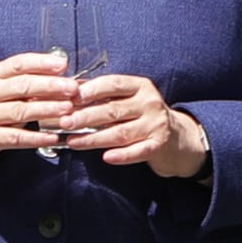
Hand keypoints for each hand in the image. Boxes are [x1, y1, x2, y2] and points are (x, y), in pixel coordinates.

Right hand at [0, 52, 79, 191]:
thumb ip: (23, 83)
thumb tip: (60, 77)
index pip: (18, 64)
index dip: (41, 63)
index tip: (63, 65)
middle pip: (22, 86)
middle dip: (50, 86)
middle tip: (72, 88)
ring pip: (21, 111)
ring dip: (47, 109)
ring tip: (67, 109)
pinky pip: (17, 138)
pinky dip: (37, 137)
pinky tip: (53, 137)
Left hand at [60, 72, 209, 176]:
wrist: (177, 137)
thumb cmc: (143, 115)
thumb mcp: (129, 98)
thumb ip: (104, 94)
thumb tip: (70, 89)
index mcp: (140, 86)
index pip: (113, 84)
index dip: (91, 90)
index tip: (70, 97)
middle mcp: (150, 103)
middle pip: (112, 110)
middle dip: (85, 117)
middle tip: (64, 122)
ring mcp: (156, 125)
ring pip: (120, 133)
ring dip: (94, 138)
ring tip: (73, 141)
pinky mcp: (159, 145)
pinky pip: (137, 151)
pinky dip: (121, 155)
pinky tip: (106, 157)